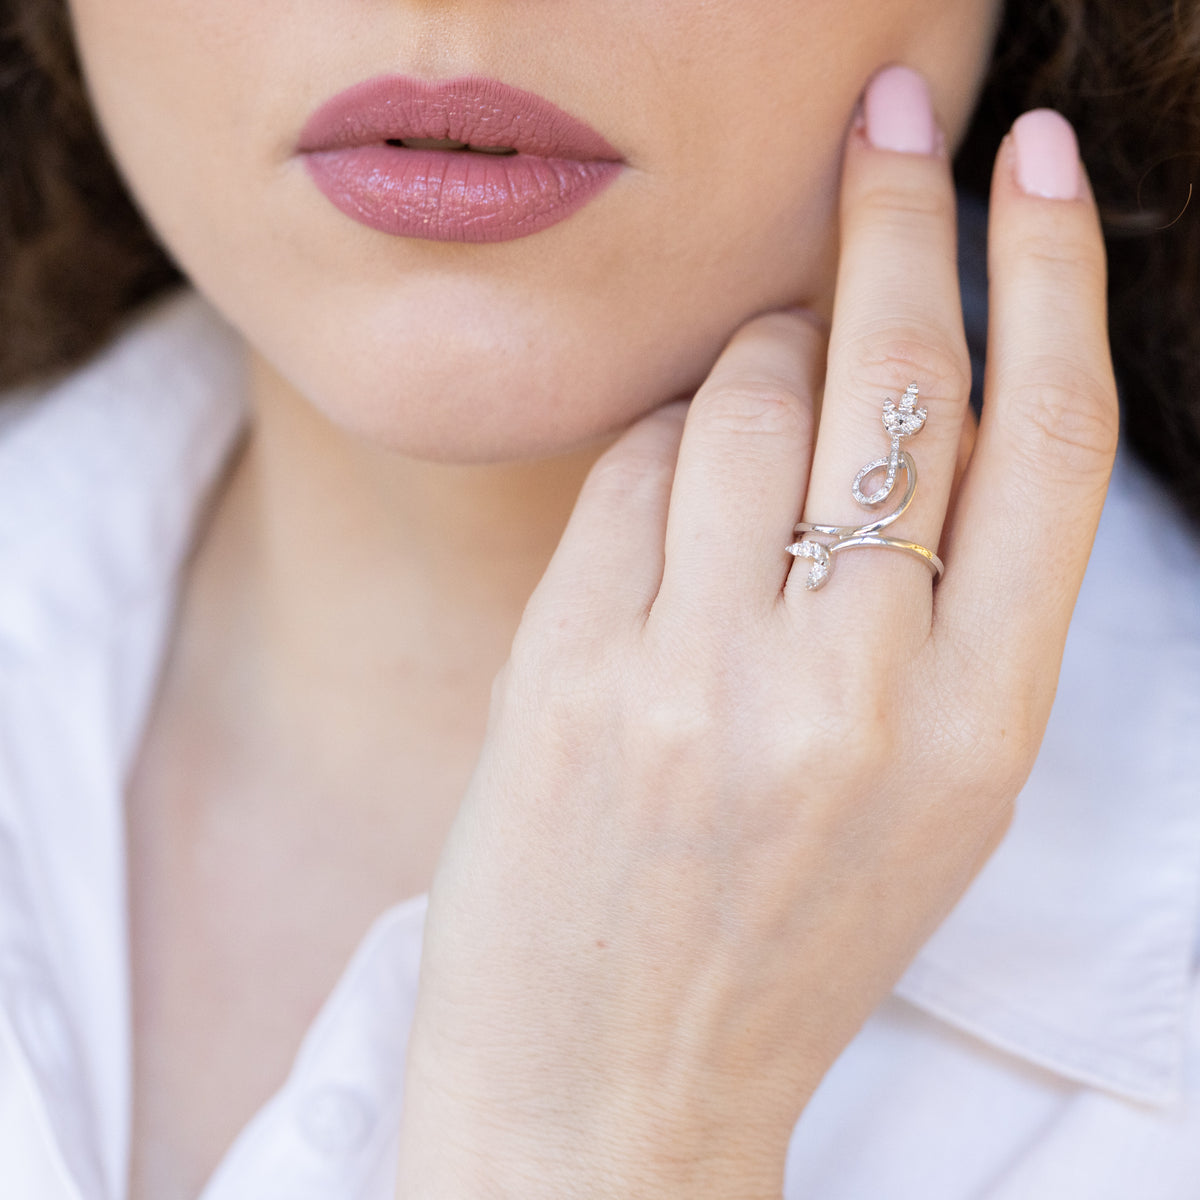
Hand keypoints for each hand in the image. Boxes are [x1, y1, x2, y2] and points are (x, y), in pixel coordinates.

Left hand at [394, 80, 1117, 1198]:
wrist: (609, 1086)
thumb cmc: (776, 937)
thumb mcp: (921, 792)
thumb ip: (939, 599)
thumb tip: (894, 380)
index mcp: (981, 733)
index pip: (1044, 442)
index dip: (1049, 274)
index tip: (1032, 160)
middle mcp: (854, 694)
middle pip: (892, 376)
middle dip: (892, 215)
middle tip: (883, 121)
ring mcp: (700, 680)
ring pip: (744, 394)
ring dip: (748, 360)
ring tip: (743, 423)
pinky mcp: (571, 670)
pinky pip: (630, 465)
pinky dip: (653, 449)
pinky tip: (658, 519)